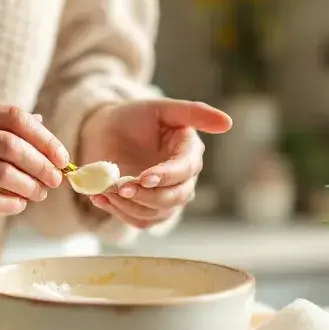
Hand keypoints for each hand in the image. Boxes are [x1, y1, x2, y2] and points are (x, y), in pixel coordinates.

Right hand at [0, 96, 68, 223]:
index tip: (62, 157)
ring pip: (0, 174)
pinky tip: (18, 205)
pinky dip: (9, 203)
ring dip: (29, 187)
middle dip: (40, 164)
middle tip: (55, 180)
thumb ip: (0, 126)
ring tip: (39, 194)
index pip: (13, 117)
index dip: (44, 138)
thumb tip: (44, 126)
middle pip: (9, 145)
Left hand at [77, 99, 231, 227]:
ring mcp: (166, 197)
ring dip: (130, 205)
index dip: (167, 176)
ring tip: (105, 190)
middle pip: (175, 198)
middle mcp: (182, 179)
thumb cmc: (134, 117)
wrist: (105, 132)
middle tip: (121, 188)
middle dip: (148, 196)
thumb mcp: (160, 108)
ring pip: (156, 213)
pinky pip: (139, 221)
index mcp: (189, 152)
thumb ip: (193, 112)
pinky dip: (118, 212)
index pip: (185, 170)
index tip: (144, 177)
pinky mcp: (148, 210)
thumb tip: (228, 123)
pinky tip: (100, 197)